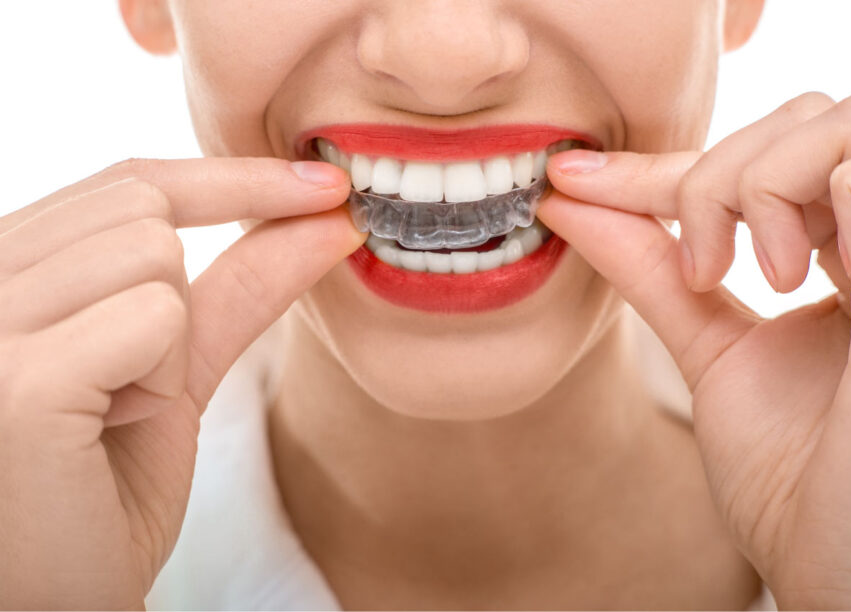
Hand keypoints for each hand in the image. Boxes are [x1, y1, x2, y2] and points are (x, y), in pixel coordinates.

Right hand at [0, 158, 363, 608]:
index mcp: (7, 266)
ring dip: (165, 349)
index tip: (324, 185)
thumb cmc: (103, 487)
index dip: (233, 178)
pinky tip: (98, 432)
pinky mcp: (13, 379)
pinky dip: (157, 378)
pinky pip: (154, 317)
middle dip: (176, 297)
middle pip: (145, 210)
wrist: (61, 594)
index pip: (130, 182)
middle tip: (124, 392)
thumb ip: (240, 285)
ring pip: (154, 255)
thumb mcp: (179, 369)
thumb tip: (326, 218)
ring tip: (103, 416)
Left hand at [538, 91, 850, 608]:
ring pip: (844, 122)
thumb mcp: (710, 349)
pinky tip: (812, 281)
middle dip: (718, 175)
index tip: (568, 178)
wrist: (839, 566)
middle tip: (705, 266)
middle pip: (807, 119)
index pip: (753, 164)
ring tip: (756, 279)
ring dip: (762, 188)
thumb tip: (568, 202)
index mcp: (844, 256)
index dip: (660, 167)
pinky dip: (827, 203)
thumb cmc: (791, 476)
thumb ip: (653, 270)